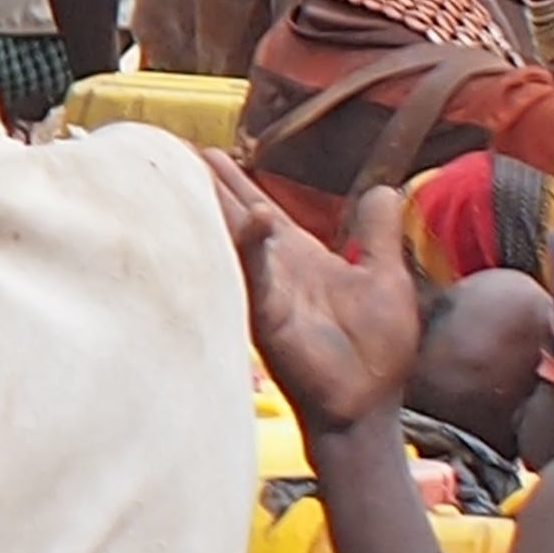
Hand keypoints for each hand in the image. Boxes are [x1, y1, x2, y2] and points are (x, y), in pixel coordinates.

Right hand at [203, 158, 421, 441]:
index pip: (257, 207)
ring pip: (234, 240)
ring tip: (187, 172)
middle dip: (204, 185)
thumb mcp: (385, 274)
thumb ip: (377, 232)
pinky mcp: (272, 318)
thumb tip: (386, 188)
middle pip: (232, 215)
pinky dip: (256, 250)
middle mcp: (273, 267)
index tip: (205, 151)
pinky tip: (256, 219)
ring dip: (214, 208)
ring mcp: (267, 291)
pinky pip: (259, 278)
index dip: (233, 180)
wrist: (369, 402)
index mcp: (297, 254)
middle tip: (168, 150)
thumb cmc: (378, 348)